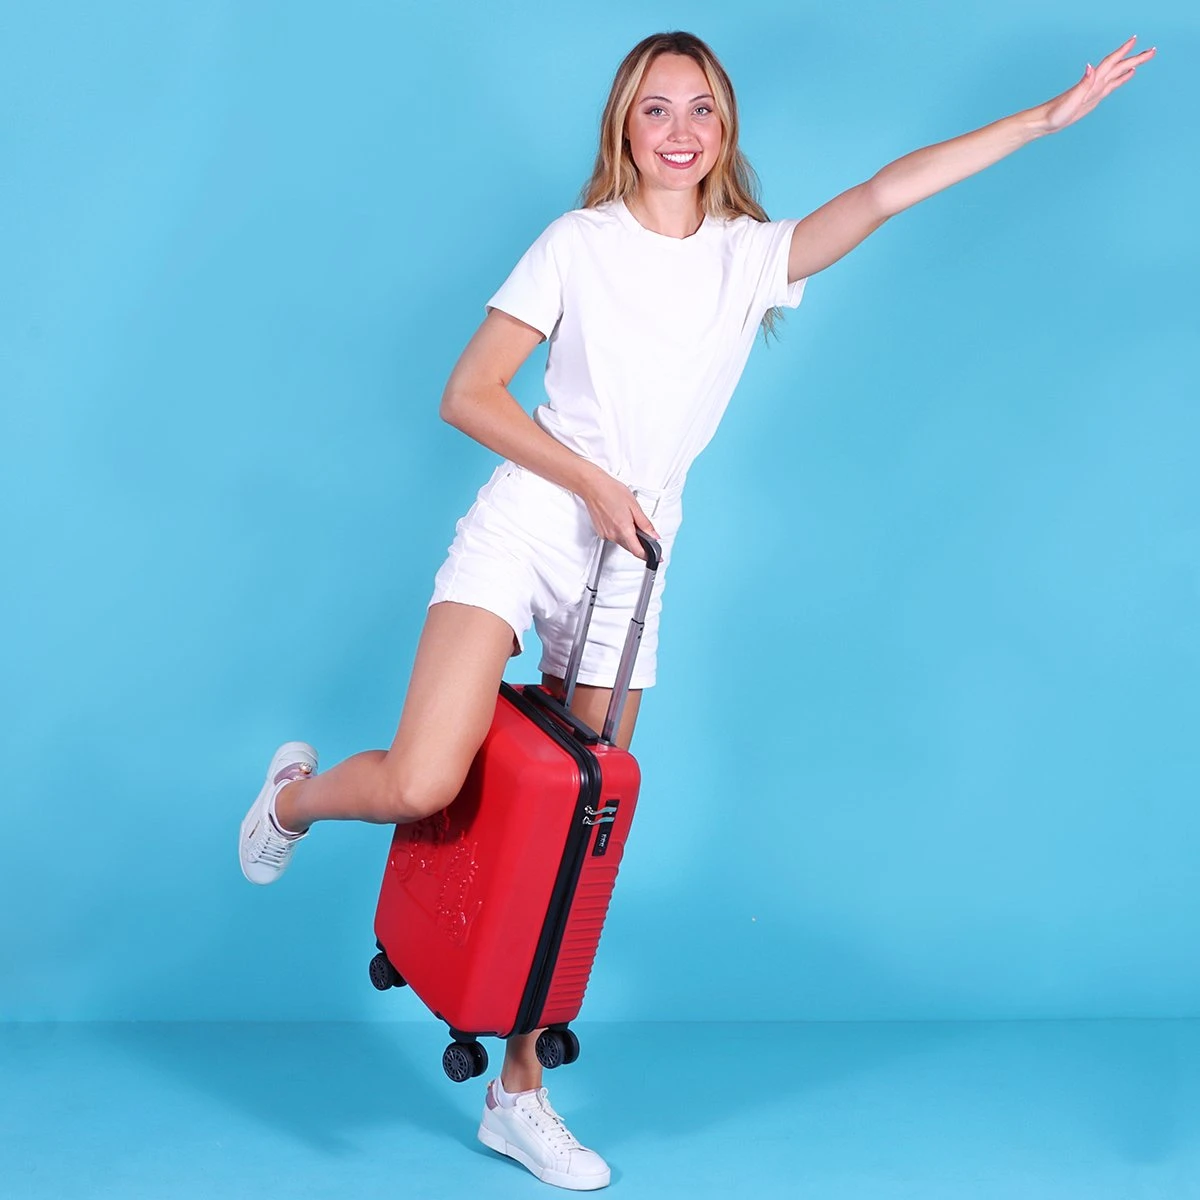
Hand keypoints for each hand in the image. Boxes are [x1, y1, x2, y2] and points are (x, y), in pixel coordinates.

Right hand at [578, 467, 659, 559]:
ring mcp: (606, 534)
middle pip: (631, 547)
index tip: (656, 557)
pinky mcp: (601, 532)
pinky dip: (619, 531)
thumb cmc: (611, 491)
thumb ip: (645, 524)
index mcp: (624, 529)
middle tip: (644, 531)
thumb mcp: (634, 506)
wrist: (593, 487)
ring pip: (622, 542)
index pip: (638, 551)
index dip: (649, 556)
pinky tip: (619, 519)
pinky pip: (614, 537)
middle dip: (640, 543)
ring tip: (627, 518)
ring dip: (629, 536)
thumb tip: (654, 535)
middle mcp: (613, 535)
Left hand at [1041, 35, 1155, 133]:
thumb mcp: (1071, 100)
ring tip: (1144, 58)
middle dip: (1136, 57)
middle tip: (1153, 50)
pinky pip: (1112, 85)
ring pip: (1118, 73)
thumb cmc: (1055, 113)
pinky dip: (1122, 78)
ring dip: (1131, 64)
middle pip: (1119, 66)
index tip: (1135, 40)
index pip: (1111, 62)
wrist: (1044, 122)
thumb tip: (1091, 67)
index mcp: (1092, 82)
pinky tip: (1129, 74)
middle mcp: (1095, 83)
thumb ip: (1083, 83)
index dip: (1123, 51)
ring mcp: (1095, 90)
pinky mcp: (1093, 98)